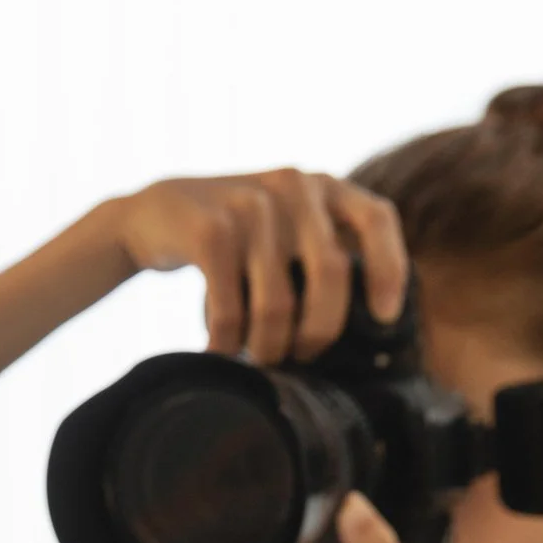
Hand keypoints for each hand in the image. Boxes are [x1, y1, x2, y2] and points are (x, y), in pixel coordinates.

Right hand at [112, 171, 407, 364]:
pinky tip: (218, 349)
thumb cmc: (234, 237)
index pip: (377, 218)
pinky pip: (231, 309)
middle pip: (332, 274)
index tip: (385, 318)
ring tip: (255, 357)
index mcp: (323, 185)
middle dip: (319, 331)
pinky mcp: (209, 230)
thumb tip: (370, 324)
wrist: (153, 215)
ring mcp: (250, 205)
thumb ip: (322, 251)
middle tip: (301, 357)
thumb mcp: (285, 227)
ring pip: (278, 301)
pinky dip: (226, 340)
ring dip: (267, 345)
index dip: (389, 270)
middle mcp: (293, 186)